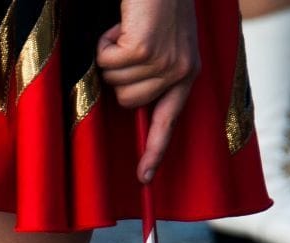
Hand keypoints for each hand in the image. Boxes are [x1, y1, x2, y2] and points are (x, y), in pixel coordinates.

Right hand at [96, 0, 199, 183]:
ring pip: (115, 82)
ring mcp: (164, 61)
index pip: (169, 122)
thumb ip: (152, 73)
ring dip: (110, 56)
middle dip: (117, 76)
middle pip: (128, 102)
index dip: (154, 151)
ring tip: (126, 31)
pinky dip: (103, 42)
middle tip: (127, 45)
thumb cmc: (153, 6)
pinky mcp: (145, 50)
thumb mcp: (160, 43)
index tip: (144, 179)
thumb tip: (130, 102)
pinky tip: (120, 25)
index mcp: (186, 74)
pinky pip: (106, 63)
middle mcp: (180, 71)